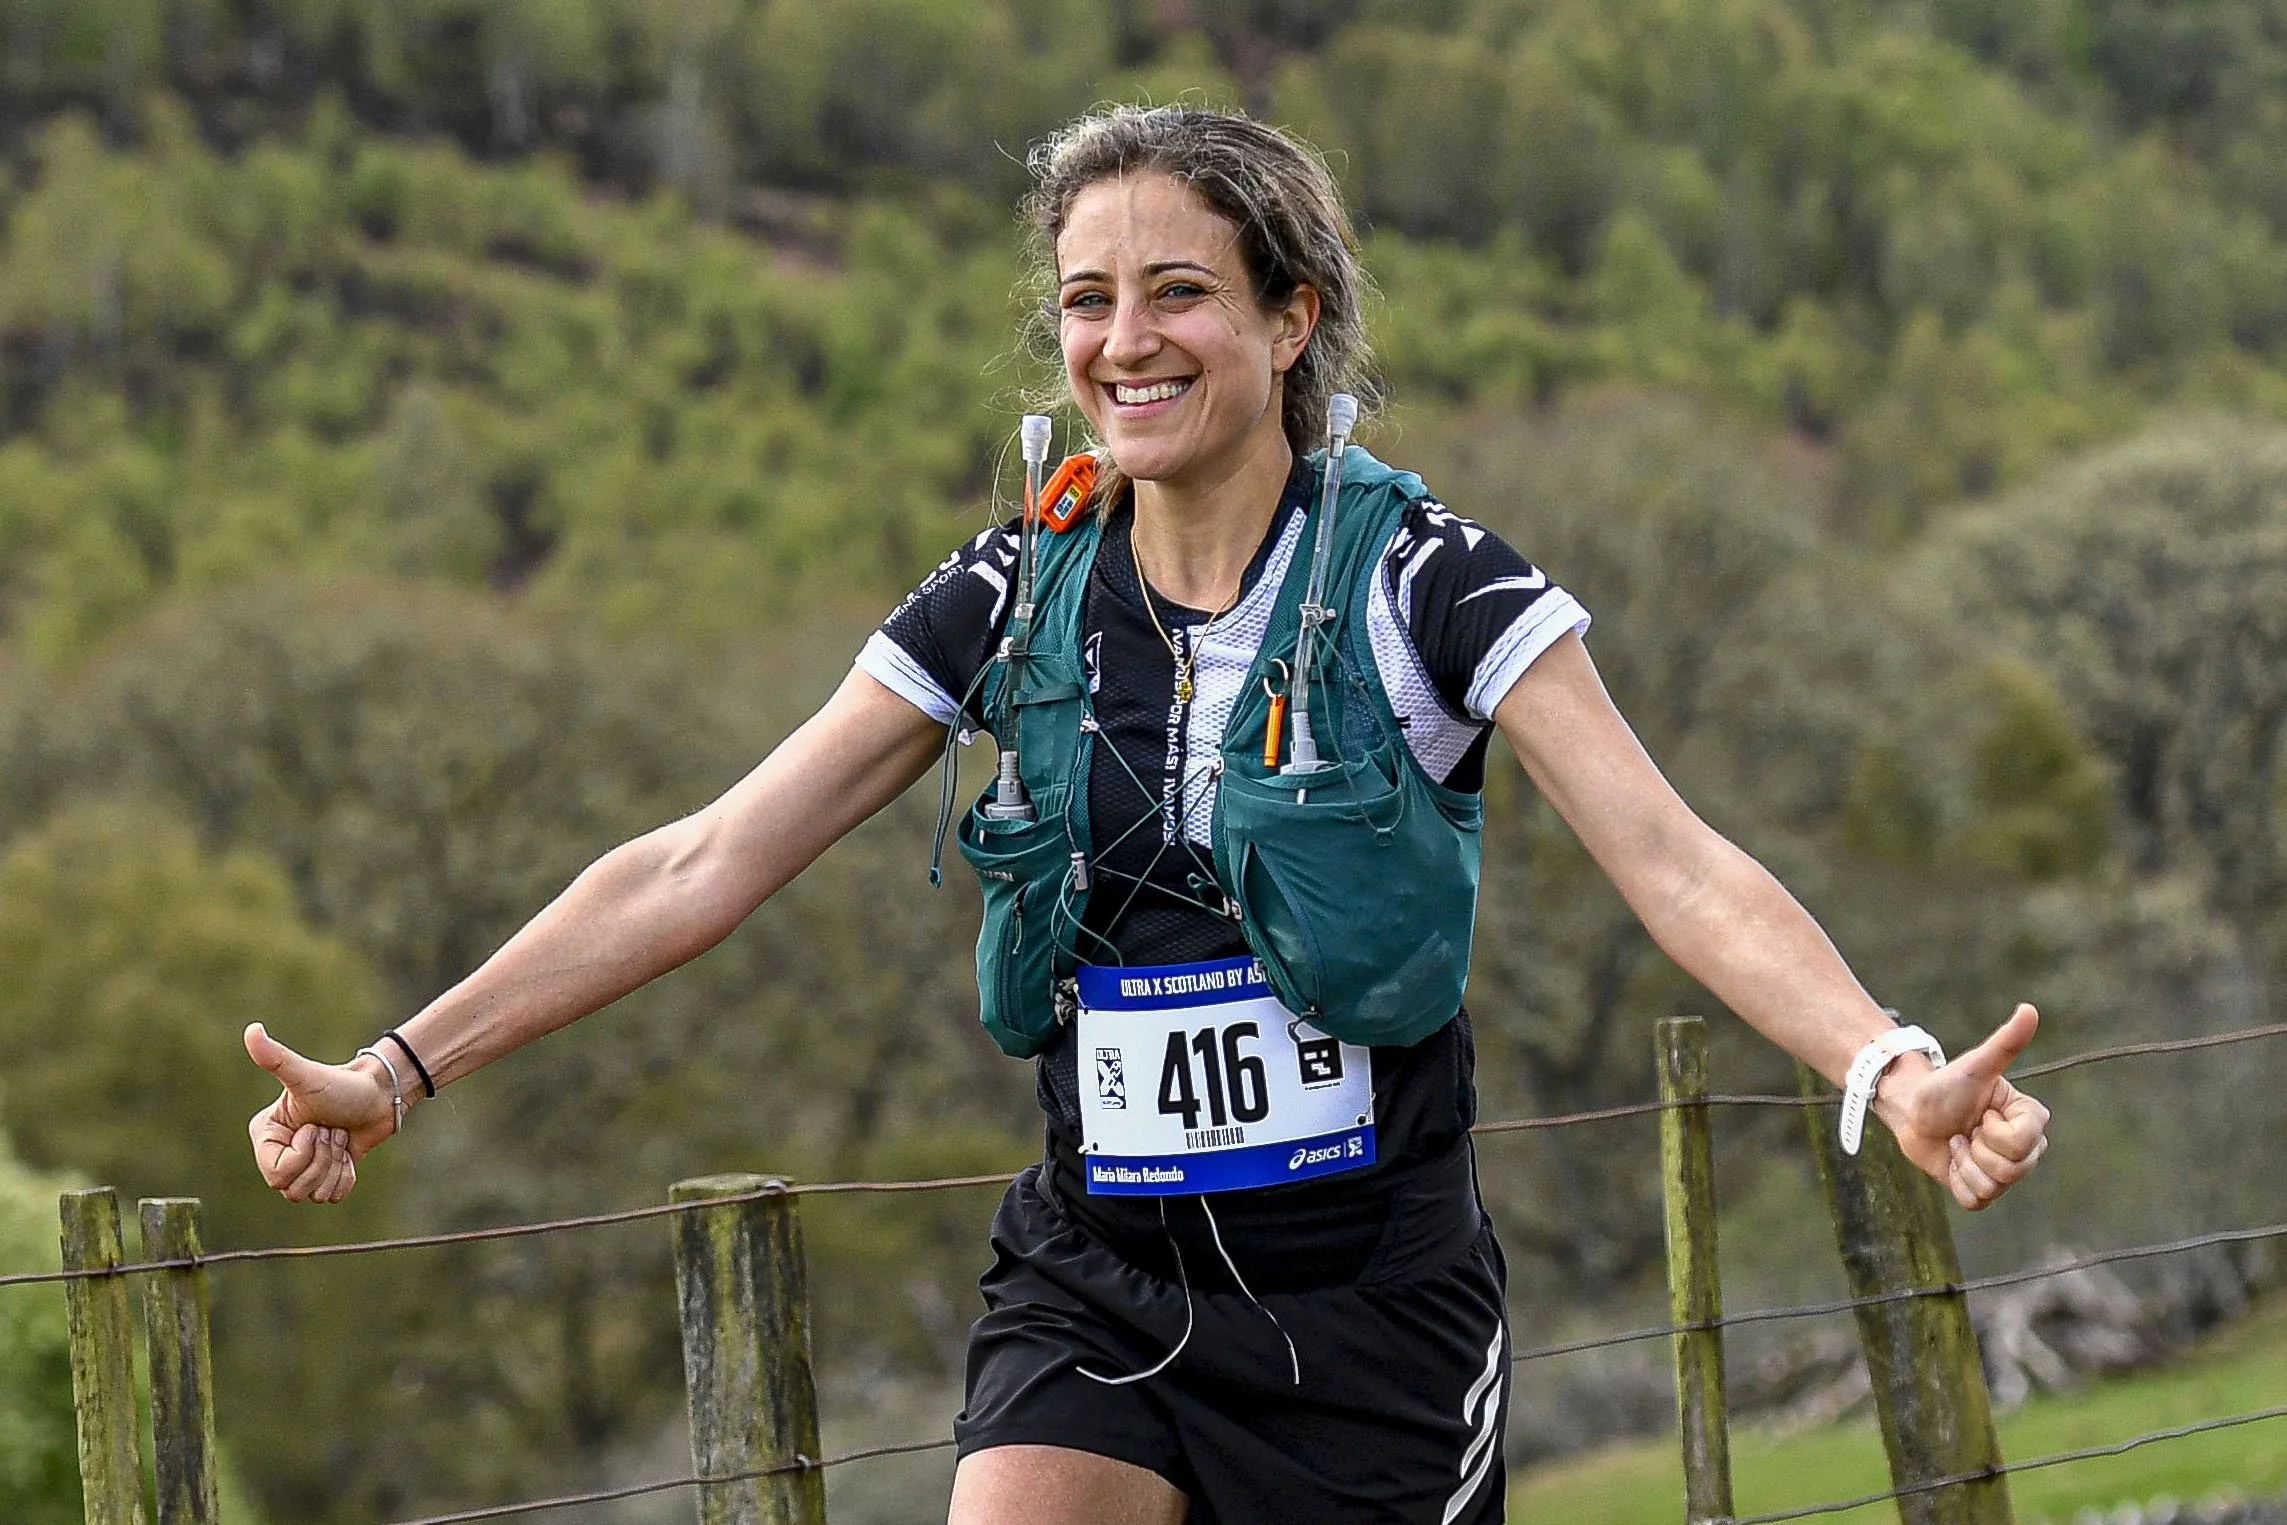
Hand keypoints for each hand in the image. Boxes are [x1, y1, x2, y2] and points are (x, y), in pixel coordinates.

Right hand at [243, 1023, 396, 1203]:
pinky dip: (346, 1177)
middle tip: (332, 1130)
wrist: (380, 1094)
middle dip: (322, 1160)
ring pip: (313, 1195)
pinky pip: (332, 1197)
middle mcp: (279, 1153)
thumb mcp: (306, 1076)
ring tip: (340, 1137)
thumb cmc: (342, 1084)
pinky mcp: (326, 1176)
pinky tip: (349, 1154)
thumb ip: (276, 1058)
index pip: (276, 1175)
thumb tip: (251, 1030)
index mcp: (266, 1135)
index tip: (316, 1126)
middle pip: (293, 1189)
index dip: (303, 1154)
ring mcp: (303, 1167)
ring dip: (335, 1166)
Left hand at [1877, 1004, 2050, 1210]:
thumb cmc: (1945, 1085)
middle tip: (1966, 1129)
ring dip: (1964, 1162)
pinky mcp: (1982, 1190)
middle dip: (1978, 1148)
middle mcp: (2025, 1149)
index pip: (2024, 1142)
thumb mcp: (1974, 1066)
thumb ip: (2005, 1043)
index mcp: (2031, 1121)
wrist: (1913, 1110)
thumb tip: (2029, 1009)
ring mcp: (2005, 1173)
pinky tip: (1953, 1159)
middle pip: (2012, 1169)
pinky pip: (1976, 1200)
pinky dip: (1957, 1180)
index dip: (1994, 1130)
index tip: (1982, 1113)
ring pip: (1993, 1186)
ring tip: (1958, 1142)